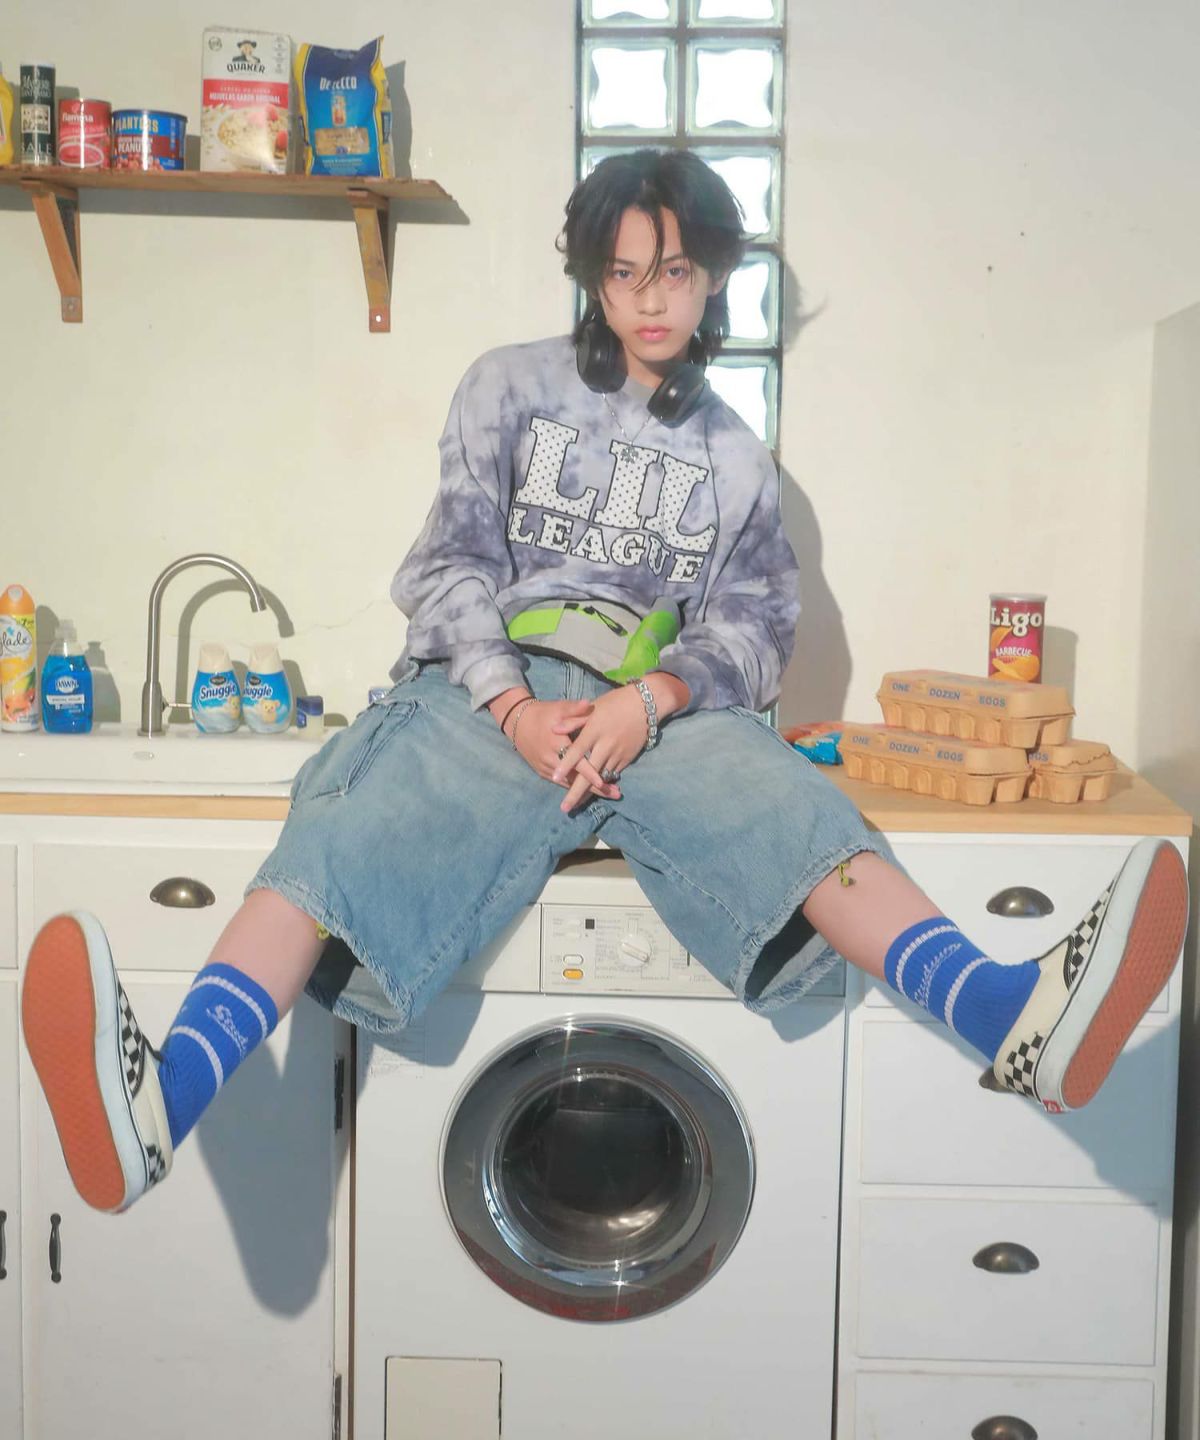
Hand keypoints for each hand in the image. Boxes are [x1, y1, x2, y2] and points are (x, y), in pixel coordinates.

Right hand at [512, 699, 621, 800]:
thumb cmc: (543, 714)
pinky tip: (590, 792)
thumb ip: (574, 709)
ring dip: (588, 791)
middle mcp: (551, 760)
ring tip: (609, 794)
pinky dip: (576, 788)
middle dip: (596, 788)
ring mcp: (546, 769)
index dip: (590, 773)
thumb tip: (588, 704)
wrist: (518, 723)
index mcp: (557, 744)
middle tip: (616, 794)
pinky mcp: (543, 773)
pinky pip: (562, 783)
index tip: (604, 782)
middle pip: (576, 779)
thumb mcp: (558, 708)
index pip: (576, 762)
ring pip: (569, 784)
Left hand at [549, 686, 649, 812]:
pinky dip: (604, 782)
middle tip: (565, 809)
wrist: (646, 704)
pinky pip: (613, 773)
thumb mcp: (593, 708)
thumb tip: (554, 728)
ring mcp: (618, 753)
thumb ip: (573, 720)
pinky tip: (595, 791)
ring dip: (590, 792)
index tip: (554, 777)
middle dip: (576, 793)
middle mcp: (606, 745)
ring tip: (577, 804)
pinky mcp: (628, 757)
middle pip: (589, 774)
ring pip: (602, 778)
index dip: (565, 765)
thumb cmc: (615, 703)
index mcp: (594, 731)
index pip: (576, 751)